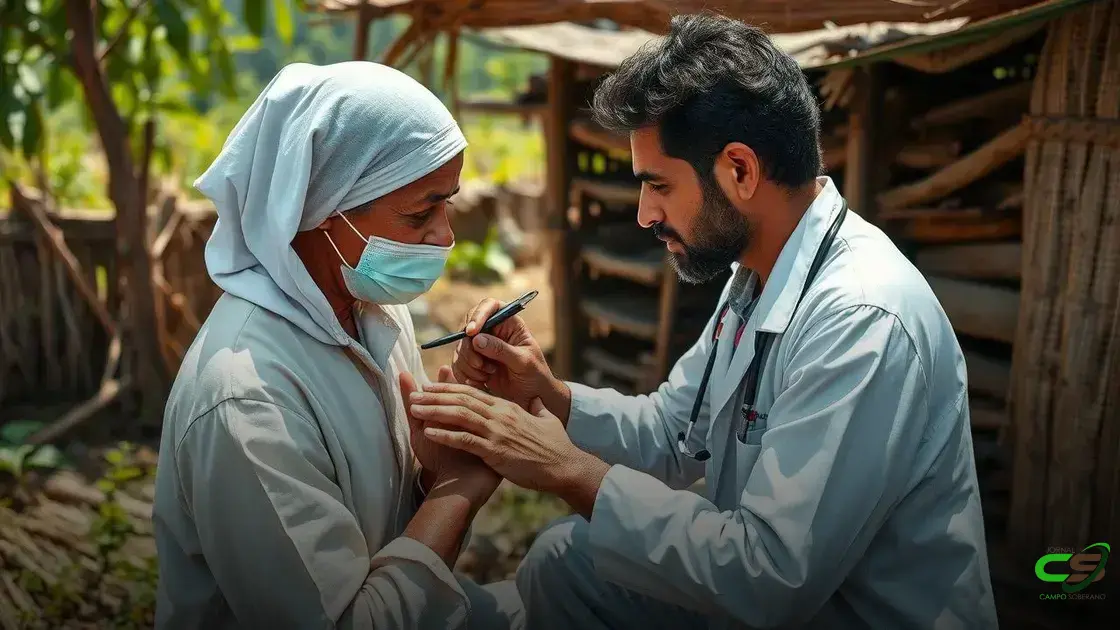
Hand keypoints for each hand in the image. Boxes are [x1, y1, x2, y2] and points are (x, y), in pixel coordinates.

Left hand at [408, 383, 609, 514]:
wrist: (564, 466)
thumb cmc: (556, 446)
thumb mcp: (548, 420)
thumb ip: (538, 409)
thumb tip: (537, 401)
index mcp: (508, 407)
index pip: (473, 392)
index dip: (449, 387)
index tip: (431, 385)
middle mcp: (500, 415)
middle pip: (461, 400)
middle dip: (435, 396)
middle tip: (413, 394)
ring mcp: (497, 432)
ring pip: (460, 416)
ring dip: (434, 412)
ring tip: (414, 409)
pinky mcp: (495, 451)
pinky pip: (465, 440)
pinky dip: (445, 435)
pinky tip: (427, 433)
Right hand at [452, 298, 567, 414]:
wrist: (532, 395)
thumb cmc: (534, 374)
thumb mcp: (523, 361)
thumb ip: (501, 350)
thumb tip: (476, 339)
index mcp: (509, 322)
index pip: (490, 306)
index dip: (478, 315)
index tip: (472, 332)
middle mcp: (492, 330)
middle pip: (468, 328)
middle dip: (470, 349)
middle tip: (481, 365)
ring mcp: (481, 345)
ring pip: (461, 348)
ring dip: (469, 364)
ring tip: (488, 375)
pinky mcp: (473, 361)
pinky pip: (458, 363)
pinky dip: (465, 374)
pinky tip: (480, 382)